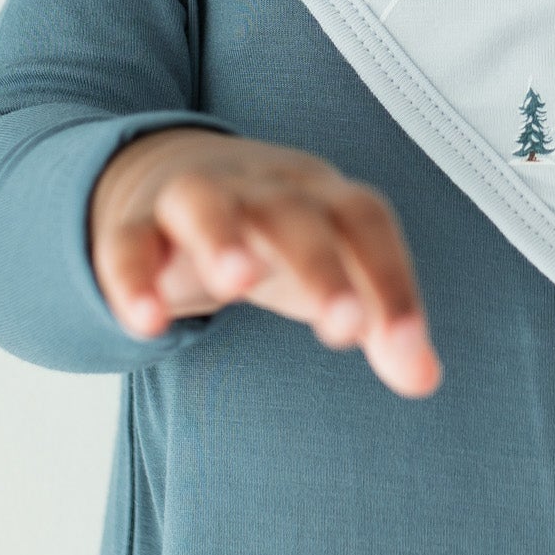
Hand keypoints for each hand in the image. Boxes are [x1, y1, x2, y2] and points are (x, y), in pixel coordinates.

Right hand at [88, 128, 440, 396]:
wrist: (177, 175)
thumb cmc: (275, 237)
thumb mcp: (329, 272)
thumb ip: (377, 322)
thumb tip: (425, 379)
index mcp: (321, 197)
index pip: (365, 222)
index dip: (391, 280)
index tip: (404, 347)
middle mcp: (261, 189)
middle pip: (294, 214)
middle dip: (320, 265)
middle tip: (344, 325)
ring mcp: (195, 198)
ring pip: (207, 205)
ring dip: (222, 238)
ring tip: (237, 284)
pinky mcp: (134, 225)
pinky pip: (129, 244)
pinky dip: (133, 277)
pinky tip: (145, 323)